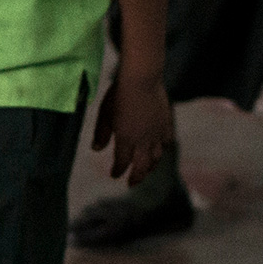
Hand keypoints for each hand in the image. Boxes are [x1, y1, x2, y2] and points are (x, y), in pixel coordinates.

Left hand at [93, 69, 173, 184]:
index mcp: (126, 139)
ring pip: (156, 157)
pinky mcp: (166, 123)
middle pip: (142, 165)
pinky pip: (166, 141)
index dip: (118, 170)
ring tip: (146, 170)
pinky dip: (162, 149)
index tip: (114, 175)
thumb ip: (101, 133)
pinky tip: (160, 150)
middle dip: (136, 177)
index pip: (122, 162)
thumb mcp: (104, 114)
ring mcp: (157, 133)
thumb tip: (96, 150)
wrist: (142, 79)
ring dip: (150, 166)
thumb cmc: (118, 95)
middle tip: (132, 184)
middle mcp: (143, 140)